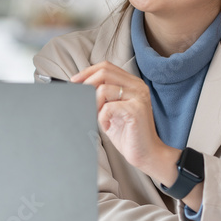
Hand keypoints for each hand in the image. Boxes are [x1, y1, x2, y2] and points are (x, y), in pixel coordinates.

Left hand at [71, 61, 175, 183]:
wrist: (146, 153)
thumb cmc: (127, 133)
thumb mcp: (111, 110)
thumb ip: (101, 96)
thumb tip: (79, 87)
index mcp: (132, 83)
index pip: (107, 67)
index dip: (87, 72)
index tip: (74, 81)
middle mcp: (138, 86)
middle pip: (104, 72)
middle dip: (87, 84)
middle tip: (79, 97)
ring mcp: (139, 97)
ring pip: (103, 89)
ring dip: (94, 104)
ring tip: (100, 118)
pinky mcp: (136, 110)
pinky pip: (107, 107)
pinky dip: (102, 118)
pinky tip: (108, 126)